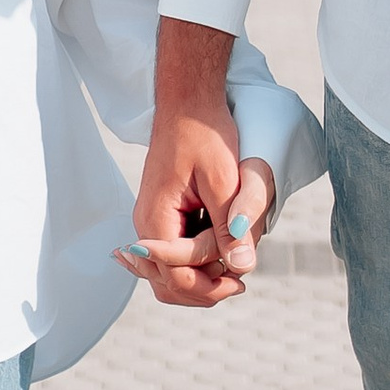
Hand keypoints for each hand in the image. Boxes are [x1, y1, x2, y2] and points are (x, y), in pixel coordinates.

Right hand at [128, 17, 273, 307]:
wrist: (189, 100)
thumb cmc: (205, 133)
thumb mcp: (223, 181)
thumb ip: (229, 227)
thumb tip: (242, 268)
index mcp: (155, 220)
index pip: (176, 278)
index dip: (209, 288)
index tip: (241, 283)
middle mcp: (147, 226)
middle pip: (167, 282)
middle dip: (202, 289)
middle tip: (238, 282)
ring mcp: (153, 220)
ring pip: (170, 271)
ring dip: (200, 275)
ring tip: (233, 264)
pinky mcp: (164, 213)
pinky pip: (175, 251)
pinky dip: (197, 259)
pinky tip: (221, 251)